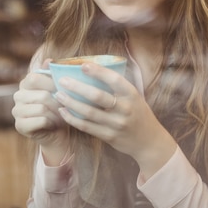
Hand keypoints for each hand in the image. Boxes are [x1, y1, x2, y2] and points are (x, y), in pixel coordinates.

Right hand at [12, 60, 69, 164]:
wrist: (56, 131)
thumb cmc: (58, 106)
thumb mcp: (57, 88)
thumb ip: (52, 74)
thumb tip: (49, 60)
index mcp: (25, 83)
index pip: (34, 78)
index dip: (51, 83)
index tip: (64, 90)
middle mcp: (18, 96)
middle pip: (41, 95)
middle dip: (57, 102)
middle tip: (65, 106)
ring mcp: (16, 111)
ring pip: (42, 108)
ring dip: (55, 113)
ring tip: (60, 115)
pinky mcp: (19, 125)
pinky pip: (41, 120)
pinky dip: (51, 122)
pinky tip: (53, 124)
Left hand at [54, 62, 175, 177]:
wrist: (149, 142)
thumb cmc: (138, 113)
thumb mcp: (134, 97)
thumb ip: (117, 87)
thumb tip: (93, 69)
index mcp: (131, 95)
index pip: (114, 80)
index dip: (98, 72)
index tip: (83, 65)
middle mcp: (124, 109)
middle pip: (97, 96)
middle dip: (77, 87)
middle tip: (62, 80)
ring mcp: (116, 124)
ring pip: (88, 112)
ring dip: (71, 103)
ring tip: (58, 95)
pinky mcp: (108, 136)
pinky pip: (86, 127)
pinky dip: (72, 119)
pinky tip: (63, 111)